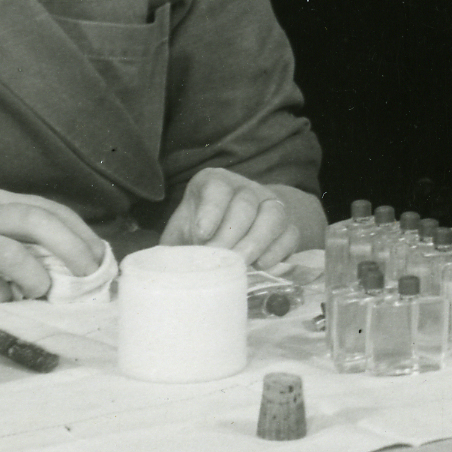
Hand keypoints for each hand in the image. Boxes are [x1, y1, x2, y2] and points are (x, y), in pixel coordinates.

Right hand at [0, 189, 105, 304]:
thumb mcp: (1, 244)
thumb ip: (37, 245)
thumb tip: (91, 264)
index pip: (51, 209)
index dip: (82, 234)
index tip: (100, 260)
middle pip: (36, 221)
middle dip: (71, 249)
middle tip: (87, 277)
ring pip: (13, 254)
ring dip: (35, 279)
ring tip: (36, 293)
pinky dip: (3, 298)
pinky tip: (0, 301)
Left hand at [159, 166, 306, 266]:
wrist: (227, 238)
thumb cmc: (198, 237)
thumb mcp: (181, 234)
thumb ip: (173, 246)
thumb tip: (161, 268)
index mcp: (214, 183)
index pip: (217, 187)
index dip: (211, 210)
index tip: (201, 233)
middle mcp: (245, 189)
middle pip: (245, 202)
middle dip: (231, 233)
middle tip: (218, 258)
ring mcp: (270, 205)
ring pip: (273, 215)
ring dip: (256, 241)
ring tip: (240, 264)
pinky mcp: (287, 227)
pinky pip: (290, 234)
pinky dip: (278, 250)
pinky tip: (261, 265)